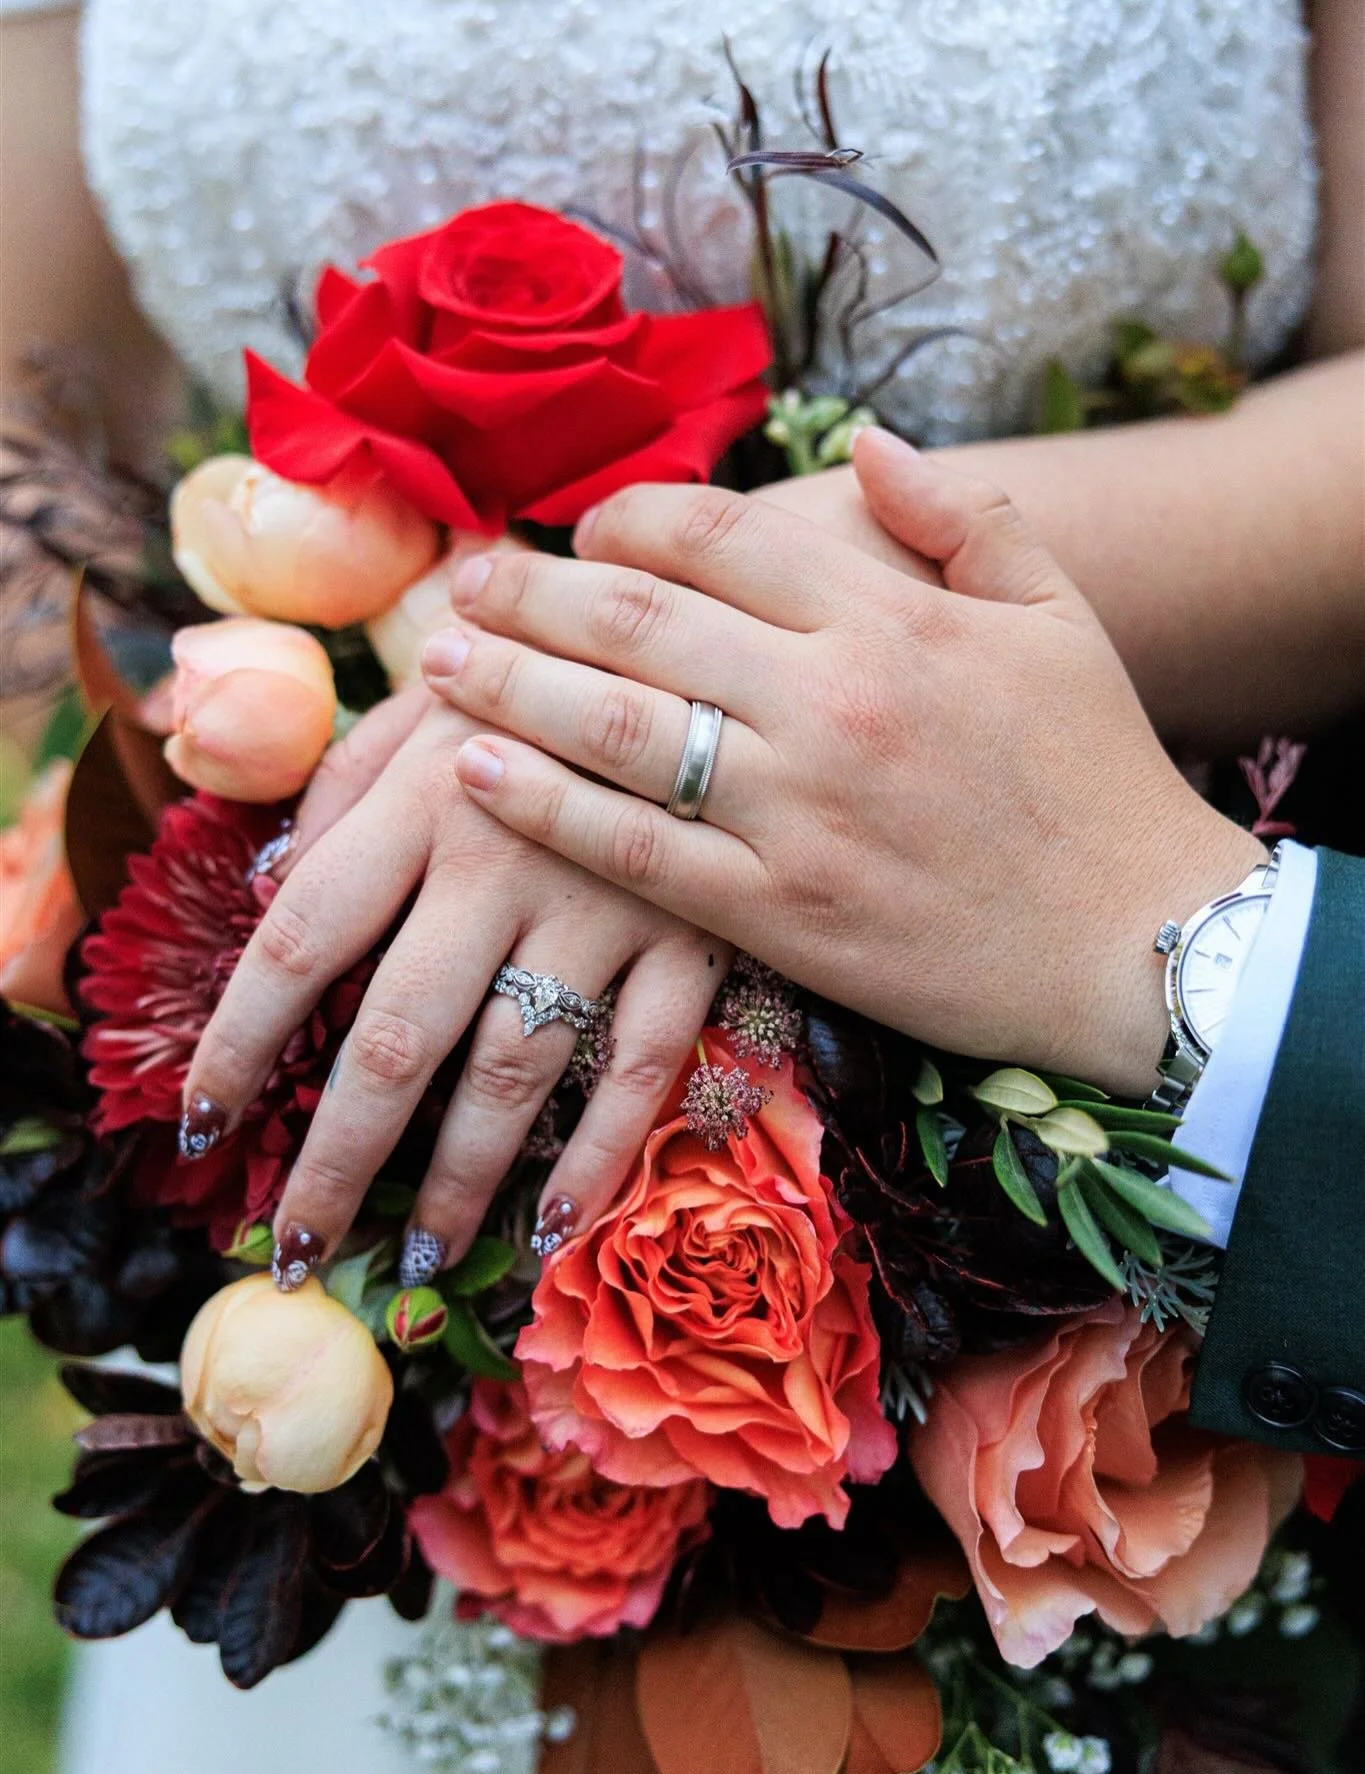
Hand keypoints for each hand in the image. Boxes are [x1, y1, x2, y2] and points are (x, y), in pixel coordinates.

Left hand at [181, 690, 725, 1288]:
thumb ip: (345, 782)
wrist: (722, 631)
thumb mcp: (432, 692)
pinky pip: (643, 1065)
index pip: (301, 936)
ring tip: (413, 1262)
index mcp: (423, 789)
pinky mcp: (698, 932)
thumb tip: (270, 888)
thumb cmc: (548, 669)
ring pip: (515, 1070)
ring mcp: (608, 899)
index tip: (200, 1123)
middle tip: (292, 1252)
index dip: (240, 1039)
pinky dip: (600, 1152)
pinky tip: (555, 1223)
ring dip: (457, 1181)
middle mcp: (504, 851)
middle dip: (336, 1159)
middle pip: (396, 1036)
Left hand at [423, 429, 1264, 1095]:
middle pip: (641, 620)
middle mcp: (831, 703)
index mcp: (891, 617)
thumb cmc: (1098, 772)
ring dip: (510, 685)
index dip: (626, 519)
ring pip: (617, 730)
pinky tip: (476, 772)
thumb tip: (863, 441)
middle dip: (534, 590)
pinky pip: (634, 851)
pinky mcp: (777, 913)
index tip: (581, 527)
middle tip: (464, 581)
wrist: (1136, 942)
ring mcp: (796, 814)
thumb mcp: (1056, 614)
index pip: (718, 535)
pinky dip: (545, 809)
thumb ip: (962, 513)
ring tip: (438, 661)